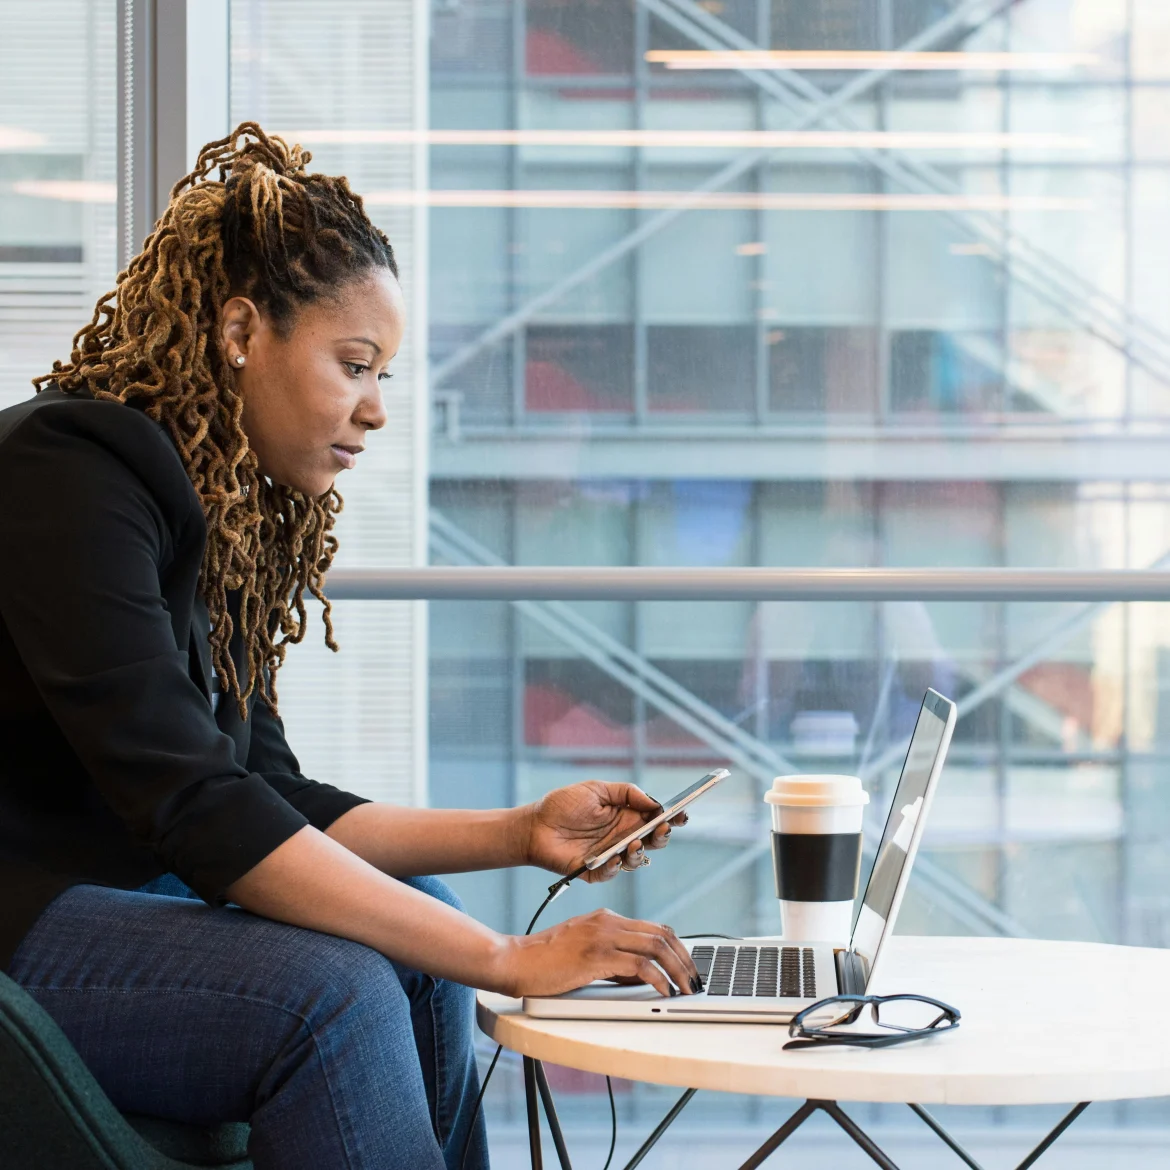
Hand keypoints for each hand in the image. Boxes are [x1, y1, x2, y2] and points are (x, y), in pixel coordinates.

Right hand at [498, 908, 700, 997]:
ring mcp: (602, 937)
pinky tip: (663, 992)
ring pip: (656, 946)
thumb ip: (613, 958)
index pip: (655, 928)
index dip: (678, 948)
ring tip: (686, 989)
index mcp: (606, 919)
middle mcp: (608, 922)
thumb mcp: (584, 952)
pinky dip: (658, 979)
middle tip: (695, 981)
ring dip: (678, 970)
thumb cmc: (545, 961)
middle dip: (685, 959)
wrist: (515, 960)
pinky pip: (639, 966)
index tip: (688, 967)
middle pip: (662, 934)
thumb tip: (643, 976)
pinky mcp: (596, 956)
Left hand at [519, 781, 689, 882]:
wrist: (534, 825)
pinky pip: (611, 873)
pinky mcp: (595, 870)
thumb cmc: (563, 805)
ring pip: (637, 859)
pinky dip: (615, 867)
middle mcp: (622, 837)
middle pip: (653, 840)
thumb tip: (653, 801)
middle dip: (662, 835)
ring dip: (640, 852)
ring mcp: (611, 854)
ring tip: (634, 843)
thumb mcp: (597, 789)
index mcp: (626, 816)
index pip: (655, 819)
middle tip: (661, 828)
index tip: (681, 814)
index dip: (671, 818)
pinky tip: (615, 857)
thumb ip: (626, 793)